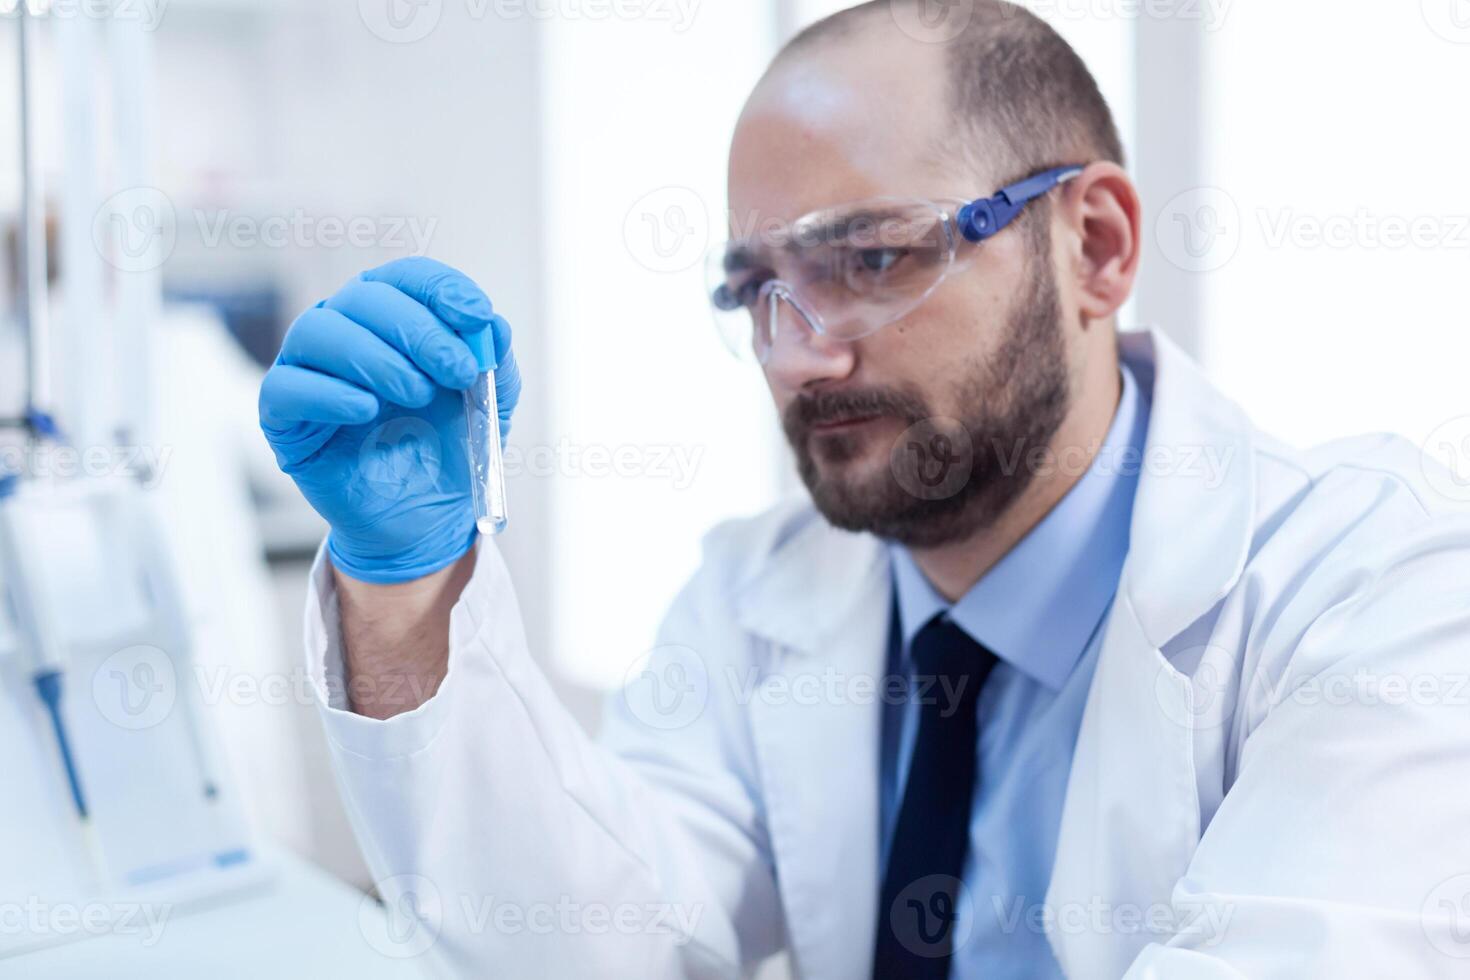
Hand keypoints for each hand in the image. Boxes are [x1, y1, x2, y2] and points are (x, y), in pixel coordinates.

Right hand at [259, 257, 520, 583]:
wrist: (426, 519)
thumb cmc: (449, 448)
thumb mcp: (490, 404)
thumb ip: (495, 363)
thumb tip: (493, 325)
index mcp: (393, 318)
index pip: (406, 278)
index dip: (440, 289)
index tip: (476, 316)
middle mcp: (345, 331)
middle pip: (363, 297)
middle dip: (417, 329)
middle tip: (457, 370)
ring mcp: (309, 370)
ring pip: (318, 331)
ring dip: (374, 356)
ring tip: (417, 393)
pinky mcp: (284, 418)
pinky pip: (287, 387)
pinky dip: (328, 393)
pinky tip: (366, 410)